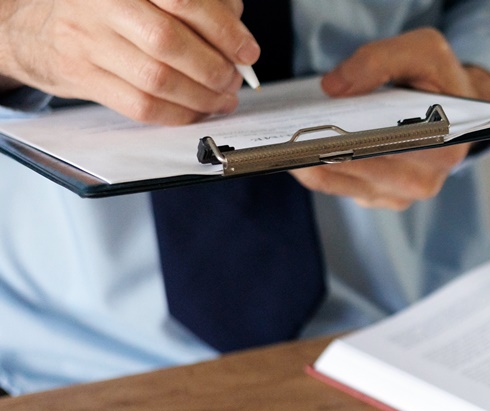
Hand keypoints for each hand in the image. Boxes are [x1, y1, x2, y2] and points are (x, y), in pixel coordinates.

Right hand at [0, 0, 254, 124]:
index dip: (223, 30)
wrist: (35, 28)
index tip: (246, 51)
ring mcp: (88, 41)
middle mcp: (102, 5)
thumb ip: (195, 5)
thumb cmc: (106, 9)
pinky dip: (178, 114)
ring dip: (201, 96)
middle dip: (214, 67)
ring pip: (156, 79)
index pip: (183, 0)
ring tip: (221, 97)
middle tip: (233, 78)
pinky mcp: (82, 77)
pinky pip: (140, 106)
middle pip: (168, 42)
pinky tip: (195, 110)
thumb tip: (237, 35)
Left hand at [289, 28, 489, 210]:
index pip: (384, 147)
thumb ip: (379, 60)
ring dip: (308, 161)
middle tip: (282, 132)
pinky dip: (316, 168)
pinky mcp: (383, 198)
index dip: (343, 139)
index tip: (306, 128)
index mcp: (442, 145)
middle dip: (317, 150)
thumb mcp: (422, 51)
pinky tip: (298, 148)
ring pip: (341, 184)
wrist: (455, 108)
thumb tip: (333, 88)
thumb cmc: (439, 80)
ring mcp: (402, 194)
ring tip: (281, 138)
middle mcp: (425, 180)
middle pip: (356, 170)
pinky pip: (340, 188)